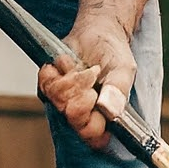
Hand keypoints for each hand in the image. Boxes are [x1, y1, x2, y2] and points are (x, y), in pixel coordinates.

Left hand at [36, 20, 138, 150]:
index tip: (94, 97)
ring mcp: (63, 101)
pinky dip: (57, 69)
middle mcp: (82, 114)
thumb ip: (118, 92)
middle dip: (81, 92)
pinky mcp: (49, 86)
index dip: (89, 119)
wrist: (98, 32)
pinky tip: (69, 64)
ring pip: (58, 99)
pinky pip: (45, 84)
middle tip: (91, 76)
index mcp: (104, 119)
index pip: (91, 136)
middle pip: (72, 117)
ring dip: (71, 78)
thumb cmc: (113, 54)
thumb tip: (109, 110)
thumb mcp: (123, 71)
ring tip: (83, 69)